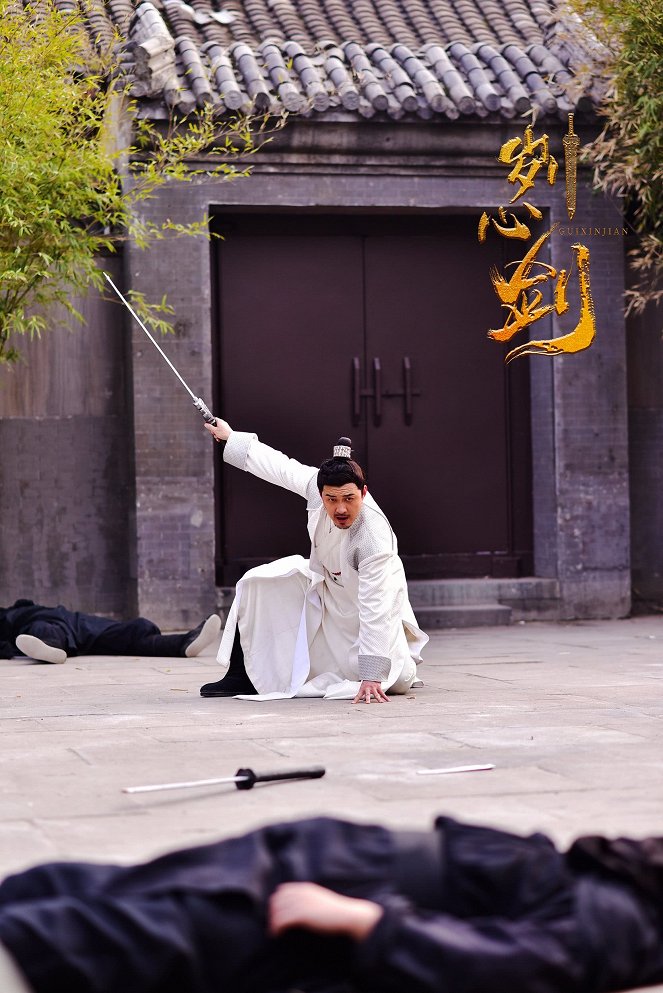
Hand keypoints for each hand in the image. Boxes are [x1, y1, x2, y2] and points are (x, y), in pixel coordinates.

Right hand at [204, 418, 231, 442]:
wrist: (231, 438)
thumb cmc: (224, 433)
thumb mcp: (214, 430)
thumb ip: (209, 427)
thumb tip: (206, 424)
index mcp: (220, 421)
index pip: (213, 419)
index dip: (210, 422)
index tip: (209, 426)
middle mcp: (222, 423)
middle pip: (215, 426)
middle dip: (213, 431)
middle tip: (214, 433)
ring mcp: (225, 427)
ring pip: (217, 430)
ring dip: (216, 434)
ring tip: (217, 437)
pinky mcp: (226, 430)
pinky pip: (221, 432)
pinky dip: (219, 435)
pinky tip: (219, 438)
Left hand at [268, 882, 382, 940]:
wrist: (347, 915)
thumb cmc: (336, 911)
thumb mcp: (320, 900)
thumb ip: (308, 899)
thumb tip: (297, 908)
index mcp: (305, 888)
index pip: (282, 891)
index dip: (277, 903)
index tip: (276, 915)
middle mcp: (301, 893)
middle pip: (277, 900)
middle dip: (272, 912)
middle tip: (273, 925)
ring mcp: (302, 903)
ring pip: (278, 911)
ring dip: (273, 922)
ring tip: (274, 932)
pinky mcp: (303, 914)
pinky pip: (282, 920)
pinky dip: (277, 927)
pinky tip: (278, 934)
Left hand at [352, 679, 388, 704]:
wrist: (371, 674)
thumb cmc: (366, 682)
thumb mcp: (363, 688)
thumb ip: (363, 695)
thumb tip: (362, 701)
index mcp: (362, 689)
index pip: (358, 695)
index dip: (355, 699)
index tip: (353, 703)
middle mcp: (368, 689)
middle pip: (367, 695)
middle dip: (367, 699)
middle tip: (367, 703)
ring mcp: (374, 688)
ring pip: (376, 694)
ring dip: (379, 699)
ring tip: (381, 703)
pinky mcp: (378, 687)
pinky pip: (382, 693)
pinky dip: (386, 697)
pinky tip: (388, 701)